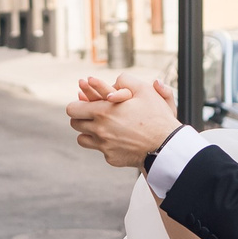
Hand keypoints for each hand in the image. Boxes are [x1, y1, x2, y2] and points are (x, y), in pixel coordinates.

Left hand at [68, 74, 183, 167]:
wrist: (165, 145)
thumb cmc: (156, 116)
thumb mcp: (145, 90)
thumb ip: (126, 80)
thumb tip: (115, 80)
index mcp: (102, 111)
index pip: (72, 109)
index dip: (77, 105)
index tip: (84, 104)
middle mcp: (99, 130)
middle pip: (75, 124)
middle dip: (82, 118)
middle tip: (92, 115)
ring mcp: (104, 146)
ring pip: (82, 139)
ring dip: (89, 133)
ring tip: (101, 128)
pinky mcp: (110, 158)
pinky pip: (100, 150)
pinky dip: (106, 145)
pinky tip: (118, 140)